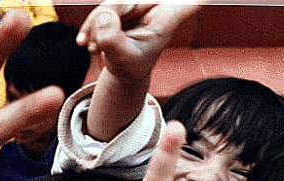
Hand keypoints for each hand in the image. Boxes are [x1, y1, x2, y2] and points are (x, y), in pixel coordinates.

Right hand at [76, 1, 200, 83]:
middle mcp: (155, 5)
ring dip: (94, 25)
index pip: (186, 2)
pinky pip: (103, 8)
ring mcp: (138, 3)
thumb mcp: (123, 60)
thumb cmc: (131, 67)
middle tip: (93, 46)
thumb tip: (103, 16)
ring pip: (110, 3)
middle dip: (104, 19)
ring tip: (92, 48)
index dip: (195, 1)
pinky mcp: (124, 5)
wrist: (125, 70)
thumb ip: (113, 40)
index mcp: (166, 18)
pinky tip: (88, 42)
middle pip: (125, 1)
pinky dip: (92, 25)